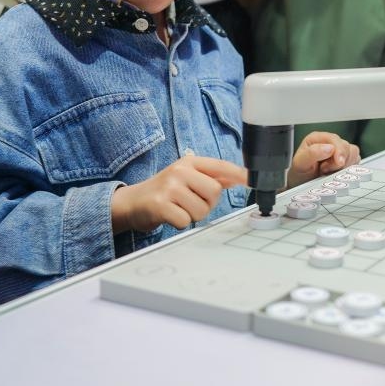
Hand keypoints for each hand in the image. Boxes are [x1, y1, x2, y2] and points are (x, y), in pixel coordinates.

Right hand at [111, 155, 246, 232]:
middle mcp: (179, 171)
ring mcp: (169, 187)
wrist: (132, 202)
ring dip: (193, 215)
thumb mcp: (187, 178)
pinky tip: (170, 215)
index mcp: (189, 162)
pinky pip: (185, 220)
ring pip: (201, 209)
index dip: (238, 173)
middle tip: (191, 202)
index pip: (220, 166)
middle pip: (214, 191)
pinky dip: (180, 223)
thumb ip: (212, 177)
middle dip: (207, 203)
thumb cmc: (164, 190)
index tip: (252, 180)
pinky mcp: (160, 205)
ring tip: (179, 208)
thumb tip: (239, 177)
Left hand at [288, 131, 360, 186]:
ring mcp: (338, 151)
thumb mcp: (300, 164)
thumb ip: (312, 153)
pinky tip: (337, 173)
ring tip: (329, 172)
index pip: (335, 139)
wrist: (302, 186)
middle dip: (339, 161)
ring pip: (353, 153)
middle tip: (326, 170)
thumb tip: (329, 148)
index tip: (339, 162)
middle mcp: (329, 142)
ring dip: (344, 166)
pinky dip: (349, 168)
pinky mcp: (345, 160)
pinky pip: (355, 161)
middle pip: (346, 146)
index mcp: (317, 139)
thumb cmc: (300, 173)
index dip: (339, 151)